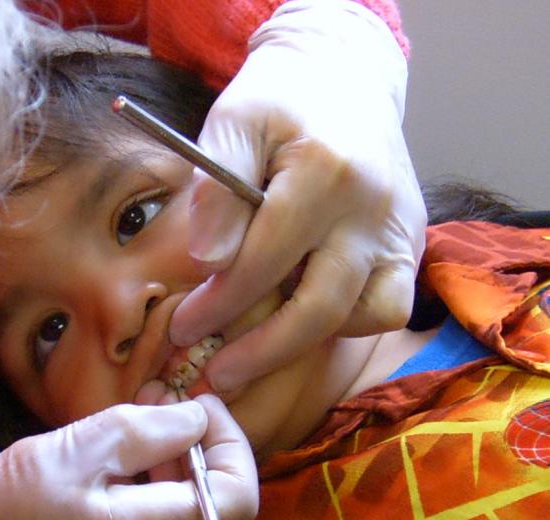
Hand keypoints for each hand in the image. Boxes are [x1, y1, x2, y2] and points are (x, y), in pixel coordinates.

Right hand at [0, 398, 256, 519]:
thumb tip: (194, 419)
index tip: (197, 403)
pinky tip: (107, 464)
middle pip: (212, 504)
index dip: (231, 440)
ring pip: (179, 517)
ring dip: (167, 465)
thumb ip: (140, 431)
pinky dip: (142, 492)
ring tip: (130, 423)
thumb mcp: (68, 454)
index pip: (240, 494)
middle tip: (156, 401)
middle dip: (193, 444)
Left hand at [169, 0, 426, 391]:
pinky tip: (302, 320)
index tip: (179, 328)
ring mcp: (398, 228)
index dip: (218, 304)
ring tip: (252, 354)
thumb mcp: (231, 121)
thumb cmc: (275, 102)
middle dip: (259, 350)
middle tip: (213, 375)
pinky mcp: (408, 242)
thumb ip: (216, 189)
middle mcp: (372, 207)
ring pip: (364, 315)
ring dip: (305, 344)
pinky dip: (346, 324)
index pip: (265, 260)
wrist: (339, 76)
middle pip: (320, 306)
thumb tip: (208, 261)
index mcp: (326, 171)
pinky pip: (388, 306)